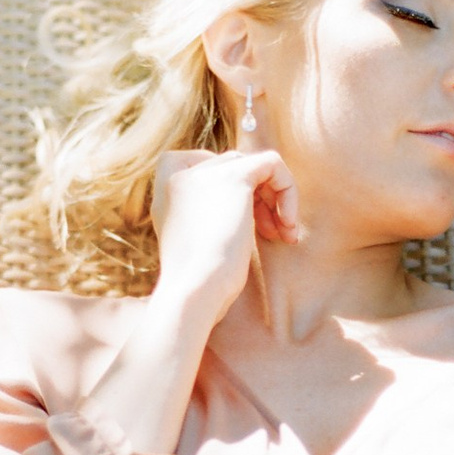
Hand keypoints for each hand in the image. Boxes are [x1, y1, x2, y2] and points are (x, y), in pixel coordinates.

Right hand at [151, 144, 297, 325]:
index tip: (247, 219)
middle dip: (259, 200)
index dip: (233, 189)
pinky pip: (273, 164)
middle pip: (233, 166)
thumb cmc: (199, 279)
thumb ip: (206, 209)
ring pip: (254, 165)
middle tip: (272, 234)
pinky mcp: (234, 177)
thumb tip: (243, 196)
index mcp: (164, 186)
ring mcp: (205, 171)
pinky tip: (288, 225)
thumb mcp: (194, 237)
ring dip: (275, 200)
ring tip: (283, 234)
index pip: (206, 166)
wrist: (195, 290)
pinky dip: (289, 190)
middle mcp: (179, 171)